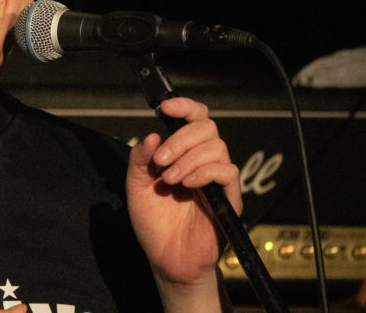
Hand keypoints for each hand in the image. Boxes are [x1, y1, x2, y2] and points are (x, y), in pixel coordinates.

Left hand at [126, 97, 240, 300]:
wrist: (166, 258)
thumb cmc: (154, 221)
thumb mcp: (136, 186)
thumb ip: (140, 160)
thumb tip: (151, 136)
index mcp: (182, 153)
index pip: (194, 118)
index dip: (183, 107)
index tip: (164, 109)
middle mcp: (202, 161)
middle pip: (207, 127)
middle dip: (180, 139)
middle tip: (161, 161)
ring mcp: (217, 179)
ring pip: (217, 147)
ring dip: (188, 158)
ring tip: (169, 179)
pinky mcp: (229, 198)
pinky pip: (227, 172)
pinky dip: (204, 172)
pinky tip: (186, 185)